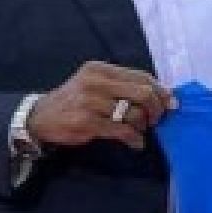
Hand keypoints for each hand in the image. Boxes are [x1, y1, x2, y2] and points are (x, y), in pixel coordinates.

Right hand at [27, 61, 176, 150]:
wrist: (40, 117)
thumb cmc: (74, 101)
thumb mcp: (96, 85)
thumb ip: (123, 86)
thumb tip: (162, 95)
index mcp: (101, 69)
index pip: (142, 76)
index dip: (161, 91)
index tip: (170, 104)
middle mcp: (96, 81)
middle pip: (143, 93)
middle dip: (156, 109)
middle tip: (156, 121)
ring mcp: (91, 101)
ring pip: (134, 114)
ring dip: (143, 126)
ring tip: (139, 131)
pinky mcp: (87, 122)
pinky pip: (122, 131)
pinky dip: (134, 139)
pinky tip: (135, 143)